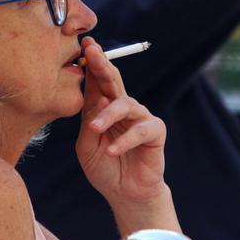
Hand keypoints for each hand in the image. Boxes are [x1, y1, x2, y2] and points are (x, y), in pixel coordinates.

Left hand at [76, 37, 167, 204]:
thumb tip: (92, 94)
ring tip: (94, 129)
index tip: (84, 44)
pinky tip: (112, 150)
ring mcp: (140, 118)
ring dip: (108, 115)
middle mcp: (123, 108)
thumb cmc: (105, 168)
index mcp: (104, 108)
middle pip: (114, 81)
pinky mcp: (155, 132)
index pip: (98, 81)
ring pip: (125, 104)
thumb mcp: (87, 145)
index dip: (92, 63)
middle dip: (102, 65)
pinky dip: (124, 140)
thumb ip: (89, 121)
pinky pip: (140, 130)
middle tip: (92, 53)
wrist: (125, 195)